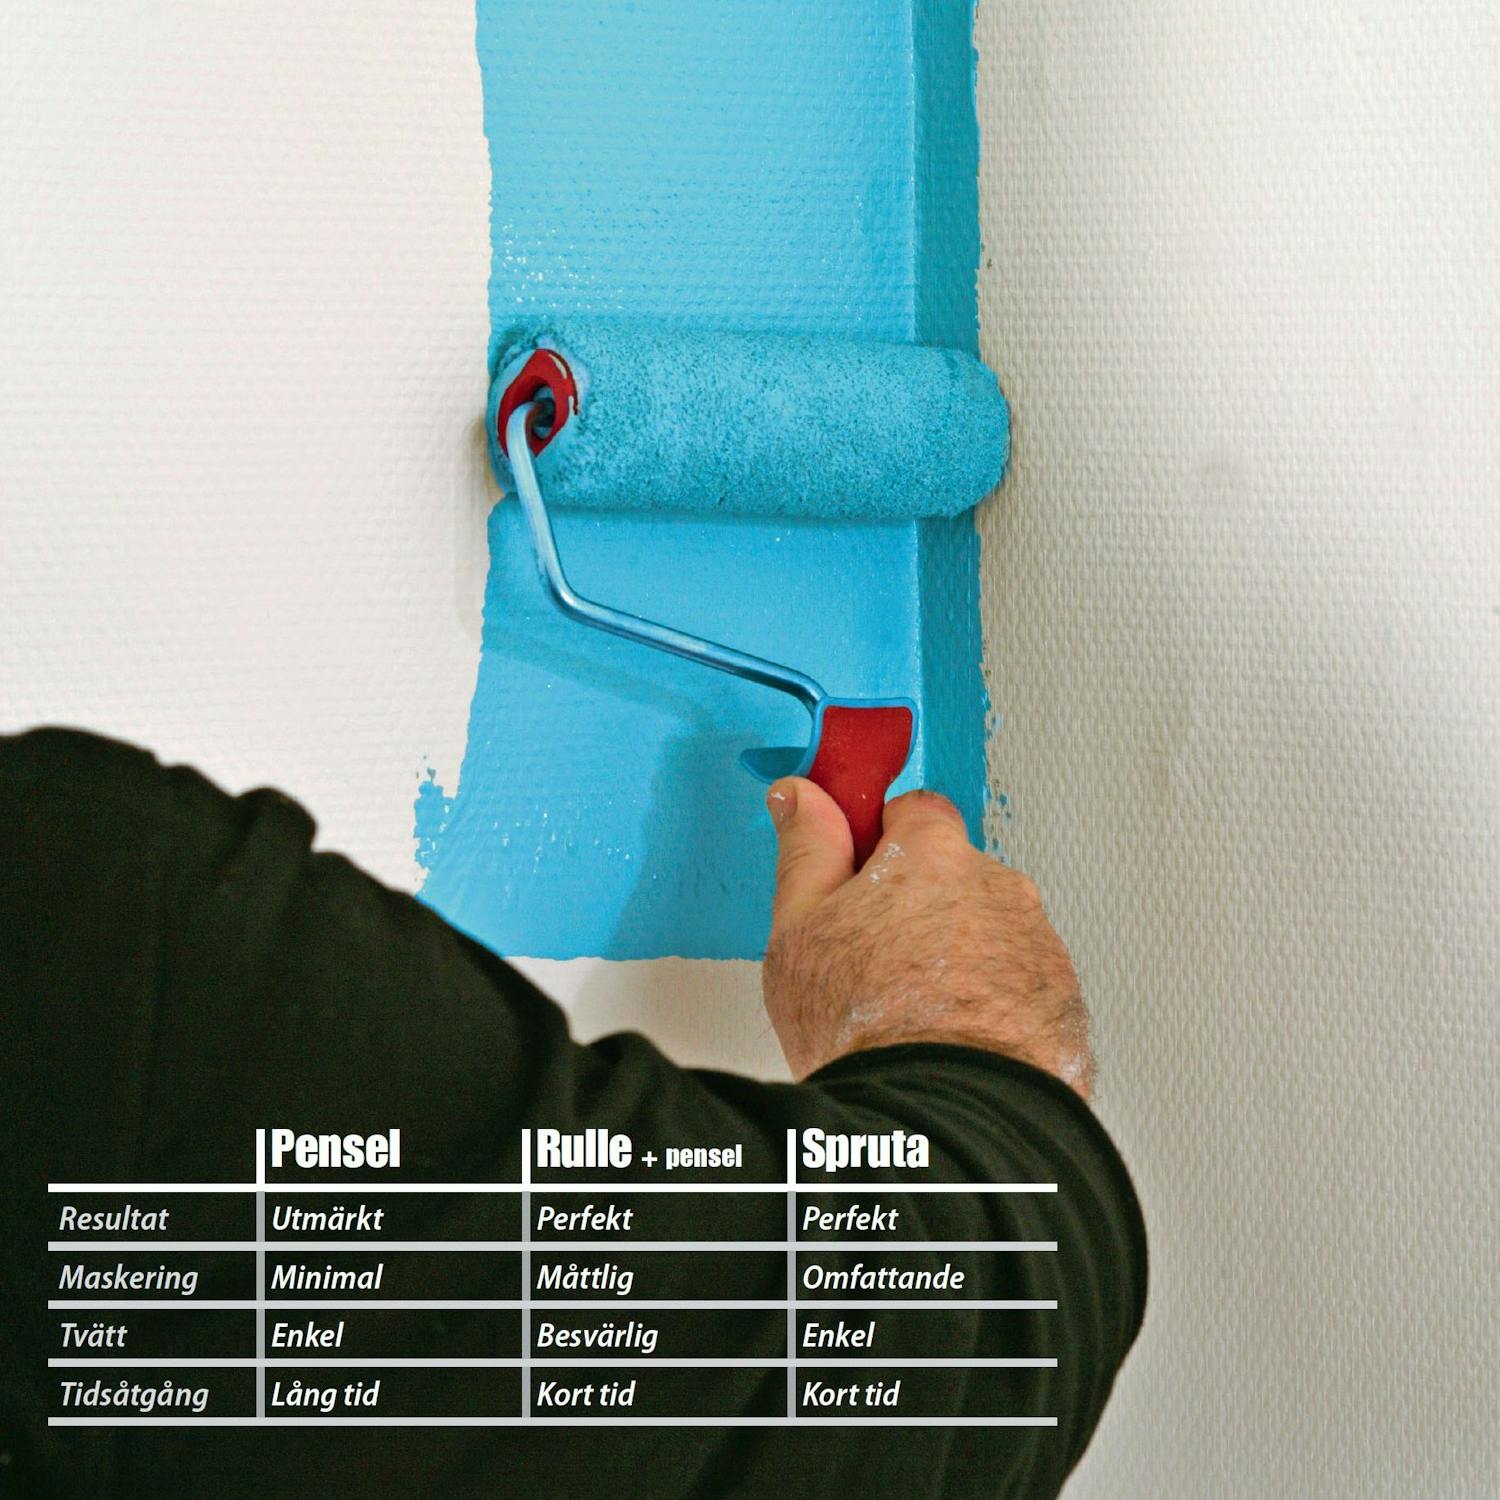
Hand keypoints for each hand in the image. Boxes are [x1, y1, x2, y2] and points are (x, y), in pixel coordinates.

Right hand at [762, 778, 1092, 1096]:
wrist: (942, 1120)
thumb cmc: (867, 1028)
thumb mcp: (799, 928)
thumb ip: (806, 849)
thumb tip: (803, 796)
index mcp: (933, 855)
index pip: (914, 812)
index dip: (881, 843)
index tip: (858, 877)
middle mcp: (1000, 887)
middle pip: (954, 878)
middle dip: (920, 910)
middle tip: (873, 966)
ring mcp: (1038, 946)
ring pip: (988, 936)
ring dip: (958, 962)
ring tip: (910, 1018)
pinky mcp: (1063, 1004)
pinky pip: (1020, 990)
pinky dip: (992, 1009)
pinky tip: (949, 1042)